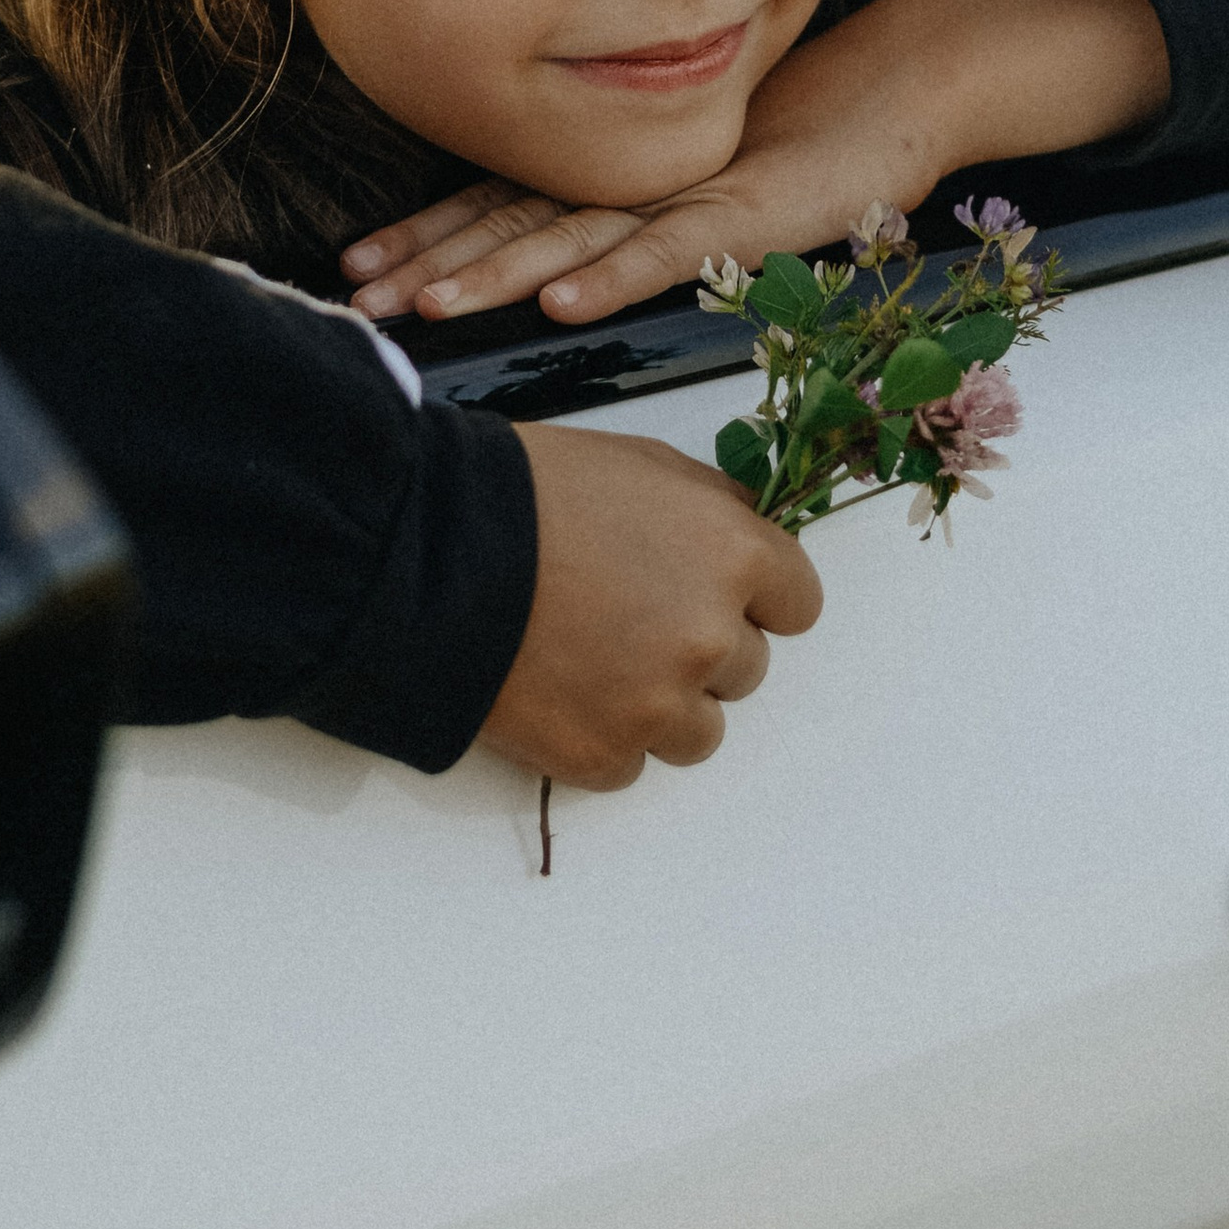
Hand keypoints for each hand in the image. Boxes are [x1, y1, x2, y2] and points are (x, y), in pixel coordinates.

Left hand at [349, 0, 1169, 327]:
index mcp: (611, 170)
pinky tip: (561, 300)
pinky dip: (612, 275)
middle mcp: (631, 175)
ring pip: (572, 235)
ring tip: (429, 303)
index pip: (499, 204)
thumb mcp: (689, 194)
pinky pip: (668, 249)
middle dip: (430, 258)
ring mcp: (683, 193)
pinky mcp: (744, 215)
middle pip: (512, 220)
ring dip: (496, 271)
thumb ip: (623, 220)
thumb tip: (546, 268)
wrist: (888, 101)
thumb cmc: (791, 152)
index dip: (427, 235)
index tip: (357, 270)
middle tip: (356, 296)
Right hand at [479, 423, 824, 785]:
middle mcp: (710, 637)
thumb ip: (709, 506)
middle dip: (699, 648)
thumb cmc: (529, 492)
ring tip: (594, 661)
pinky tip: (560, 689)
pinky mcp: (602, 756)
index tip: (716, 595)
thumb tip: (742, 532)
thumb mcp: (640, 464)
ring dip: (662, 705)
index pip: (799, 604)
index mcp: (732, 554)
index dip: (756, 598)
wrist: (430, 552)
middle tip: (630, 617)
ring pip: (700, 732)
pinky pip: (631, 764)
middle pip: (746, 670)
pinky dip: (603, 736)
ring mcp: (658, 706)